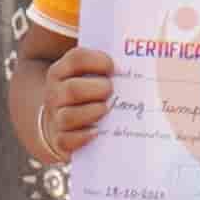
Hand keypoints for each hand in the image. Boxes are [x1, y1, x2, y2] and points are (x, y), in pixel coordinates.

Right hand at [16, 45, 118, 168]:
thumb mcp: (92, 76)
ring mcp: (56, 118)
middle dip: (98, 89)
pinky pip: (66, 140)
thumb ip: (109, 69)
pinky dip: (82, 137)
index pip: (76, 58)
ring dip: (92, 113)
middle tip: (111, 91)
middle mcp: (55, 94)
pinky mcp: (59, 140)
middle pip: (72, 90)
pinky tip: (96, 133)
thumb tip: (144, 63)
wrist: (66, 124)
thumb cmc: (90, 95)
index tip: (114, 68)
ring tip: (106, 110)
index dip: (98, 61)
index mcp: (61, 72)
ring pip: (68, 117)